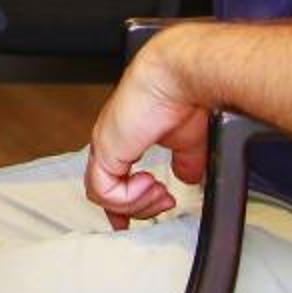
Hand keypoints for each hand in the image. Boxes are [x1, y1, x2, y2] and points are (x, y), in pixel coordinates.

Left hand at [84, 31, 211, 229]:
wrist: (181, 75)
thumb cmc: (185, 94)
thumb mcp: (189, 141)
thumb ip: (185, 162)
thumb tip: (188, 178)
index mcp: (126, 137)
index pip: (111, 178)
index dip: (123, 203)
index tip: (135, 217)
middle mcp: (110, 141)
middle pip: (105, 192)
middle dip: (135, 209)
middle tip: (162, 202)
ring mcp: (105, 145)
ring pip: (102, 196)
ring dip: (138, 204)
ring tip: (160, 191)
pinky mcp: (104, 149)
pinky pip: (104, 192)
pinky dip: (130, 197)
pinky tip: (150, 182)